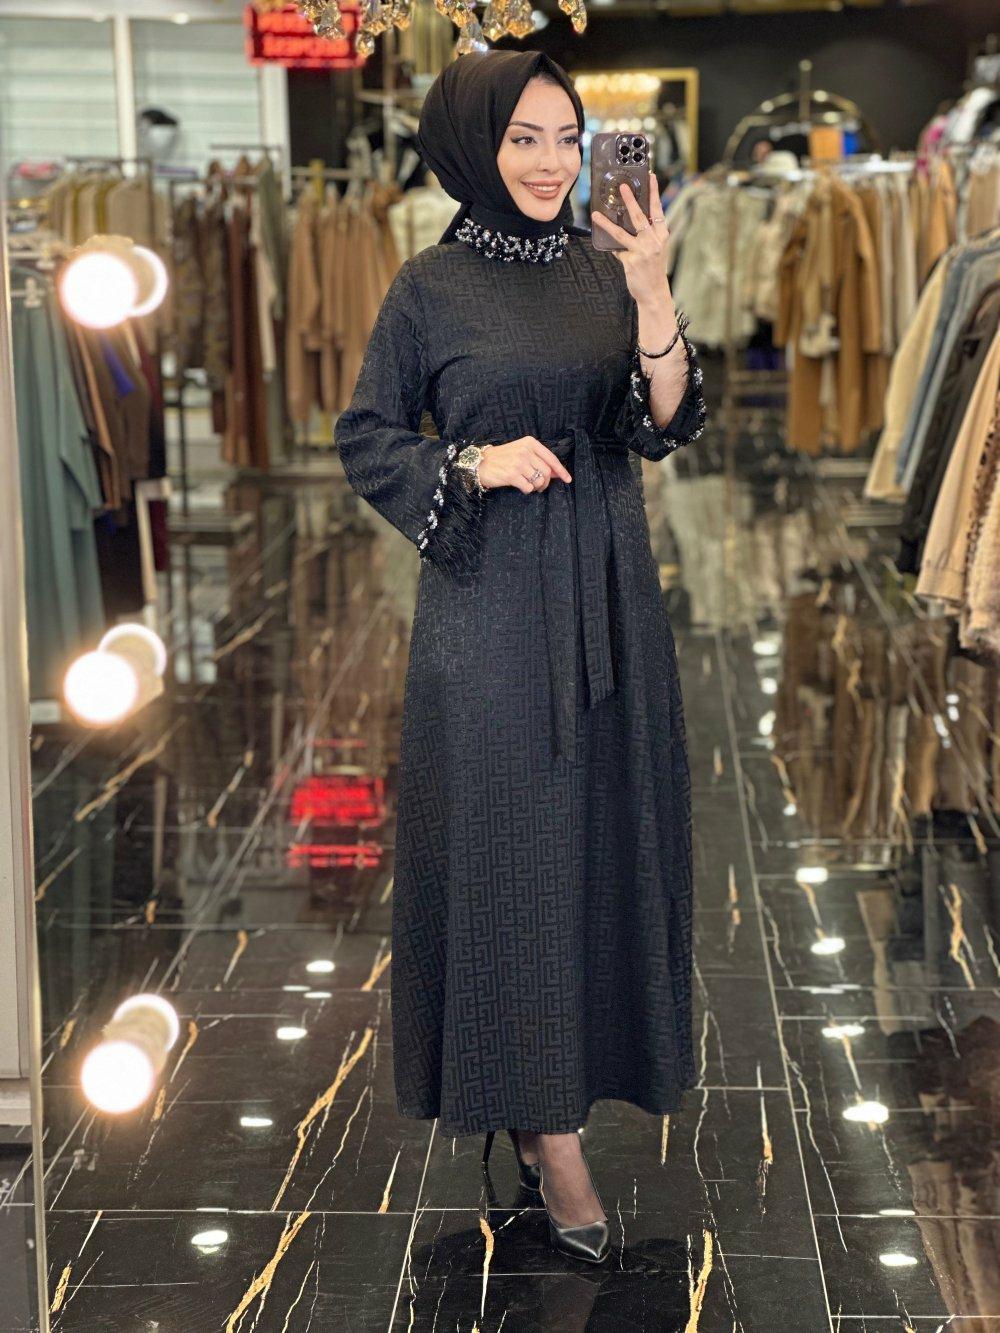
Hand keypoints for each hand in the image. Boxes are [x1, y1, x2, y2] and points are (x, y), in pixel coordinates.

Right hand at [478, 437, 572, 494]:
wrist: (481, 463)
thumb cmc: (502, 458)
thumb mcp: (520, 451)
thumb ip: (538, 459)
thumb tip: (556, 472)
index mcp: (529, 443)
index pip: (551, 458)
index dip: (561, 470)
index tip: (567, 479)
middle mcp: (525, 451)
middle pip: (546, 472)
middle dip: (546, 482)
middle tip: (540, 486)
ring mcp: (519, 463)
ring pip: (539, 481)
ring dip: (536, 487)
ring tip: (529, 485)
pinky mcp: (512, 475)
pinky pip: (528, 487)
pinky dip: (527, 490)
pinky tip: (520, 486)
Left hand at [592, 170, 671, 306]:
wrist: (654, 293)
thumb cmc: (653, 270)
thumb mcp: (655, 250)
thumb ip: (647, 236)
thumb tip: (628, 222)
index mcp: (661, 235)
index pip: (657, 210)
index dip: (654, 193)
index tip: (651, 177)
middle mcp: (653, 241)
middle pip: (639, 216)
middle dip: (630, 199)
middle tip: (623, 186)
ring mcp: (642, 251)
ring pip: (621, 233)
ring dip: (607, 223)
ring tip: (595, 214)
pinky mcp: (631, 261)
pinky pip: (617, 250)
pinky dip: (612, 247)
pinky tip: (606, 245)